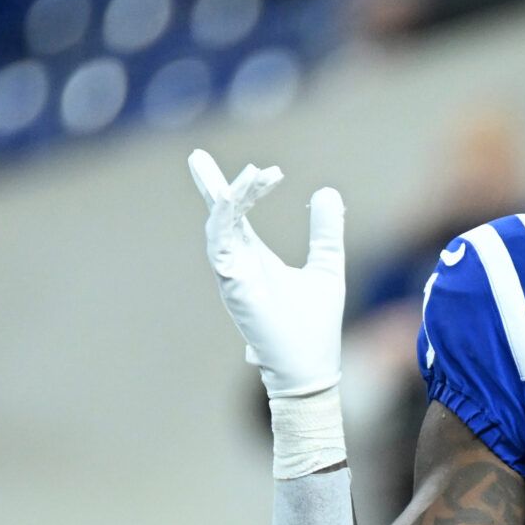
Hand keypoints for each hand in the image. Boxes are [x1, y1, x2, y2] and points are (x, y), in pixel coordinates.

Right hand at [188, 149, 345, 399]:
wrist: (310, 368)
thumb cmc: (314, 326)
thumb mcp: (327, 266)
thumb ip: (325, 232)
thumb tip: (328, 192)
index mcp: (255, 258)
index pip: (237, 216)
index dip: (240, 189)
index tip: (266, 171)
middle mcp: (237, 264)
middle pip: (217, 217)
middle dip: (209, 186)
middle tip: (196, 156)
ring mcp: (231, 275)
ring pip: (219, 227)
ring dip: (230, 197)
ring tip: (251, 175)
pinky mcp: (232, 286)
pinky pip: (221, 246)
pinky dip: (227, 220)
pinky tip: (236, 199)